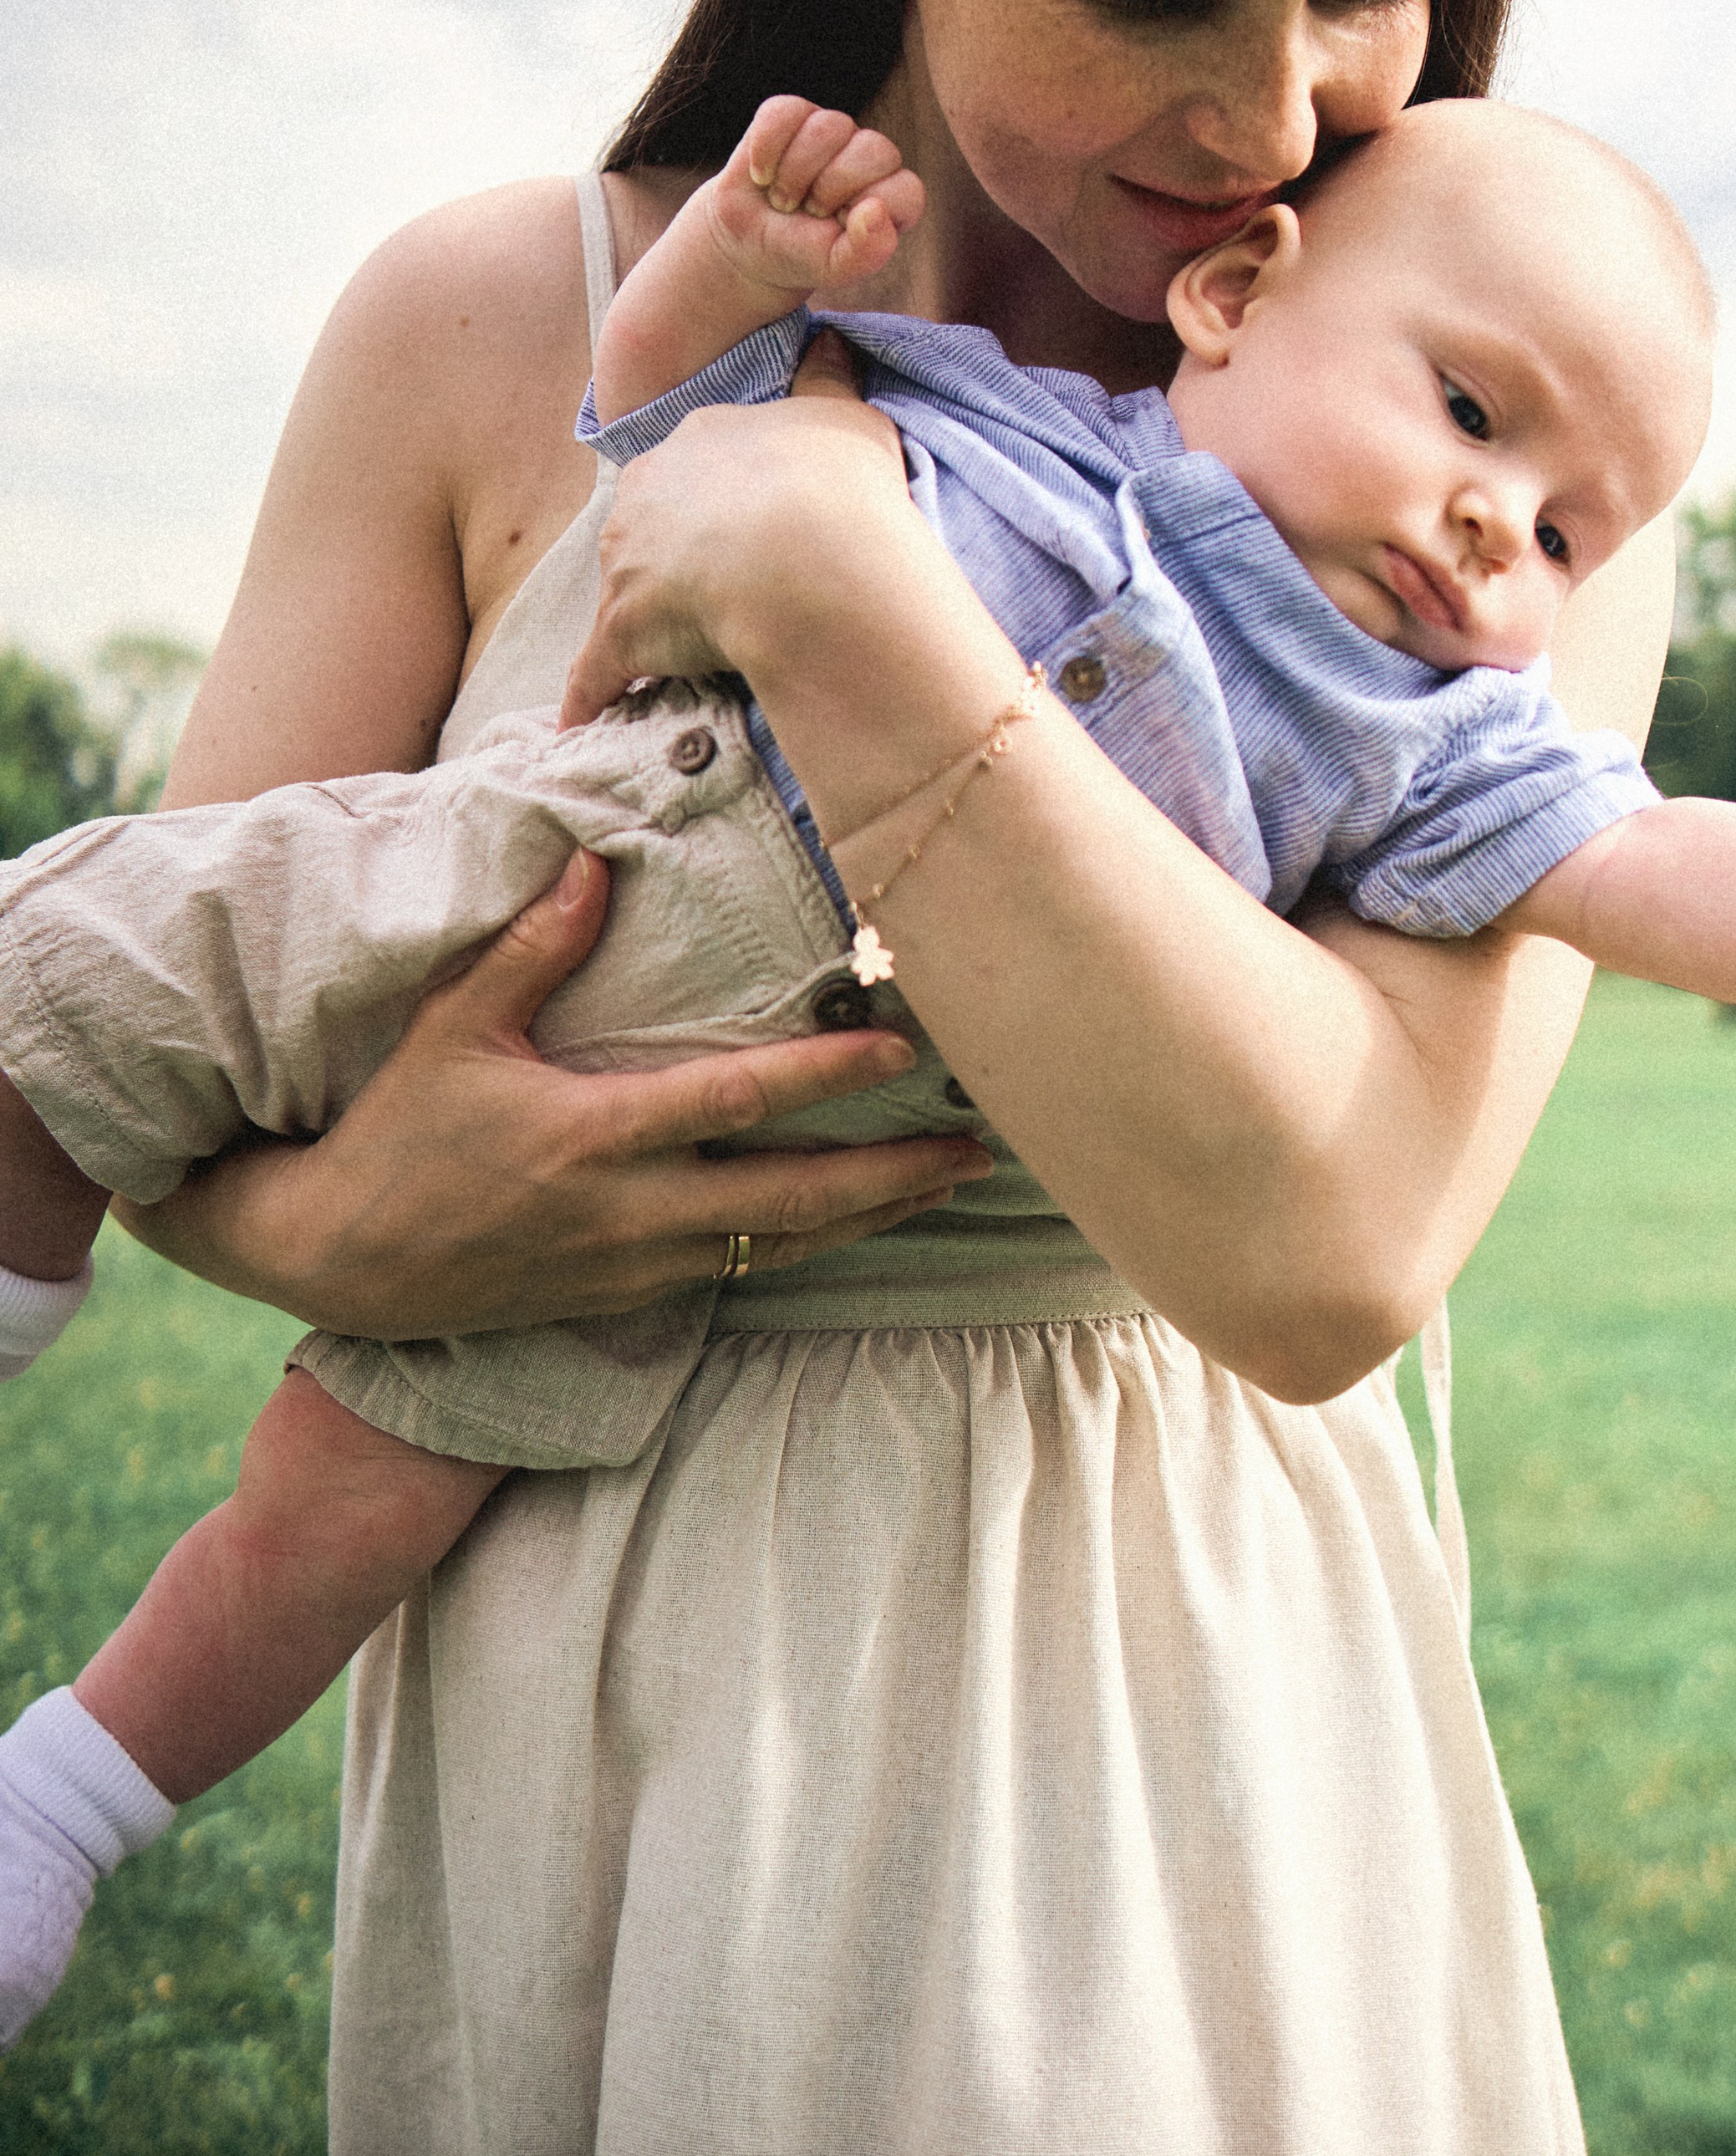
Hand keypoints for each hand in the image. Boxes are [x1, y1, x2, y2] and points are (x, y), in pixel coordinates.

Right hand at [119, 850, 991, 1335]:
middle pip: (792, 1199)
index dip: (825, 1077)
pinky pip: (742, 1269)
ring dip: (871, 1215)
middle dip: (893, 1175)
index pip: (735, 1105)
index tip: (903, 1049)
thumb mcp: (453, 1027)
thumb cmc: (396, 1130)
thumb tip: (595, 858)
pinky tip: (861, 1220)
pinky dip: (809, 1243)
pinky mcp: (627, 1297)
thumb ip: (532, 947)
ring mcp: (633, 1266)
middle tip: (980, 1146)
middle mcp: (627, 1213)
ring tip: (949, 1181)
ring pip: (782, 1246)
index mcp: (592, 1137)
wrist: (336, 1260)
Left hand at [561, 331, 911, 723]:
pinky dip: (590, 699)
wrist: (810, 558)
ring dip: (645, 621)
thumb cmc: (838, 486)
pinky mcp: (620, 634)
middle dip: (675, 556)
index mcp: (697, 438)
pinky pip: (596, 674)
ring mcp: (626, 564)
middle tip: (723, 591)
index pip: (695, 468)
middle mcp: (646, 492)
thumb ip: (829, 379)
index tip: (751, 528)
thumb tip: (828, 340)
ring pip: (623, 592)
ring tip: (675, 656)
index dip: (725, 501)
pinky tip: (580, 726)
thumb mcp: (846, 415)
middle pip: (649, 526)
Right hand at [703, 94, 924, 304]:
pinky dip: (767, 149)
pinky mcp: (793, 114)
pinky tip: (762, 175)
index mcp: (893, 196)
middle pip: (873, 150)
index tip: (835, 230)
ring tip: (782, 198)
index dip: (865, 212)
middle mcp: (871, 157)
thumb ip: (866, 251)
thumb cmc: (802, 253)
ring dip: (795, 172)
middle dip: (829, 189)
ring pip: (829, 127)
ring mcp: (834, 131)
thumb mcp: (835, 267)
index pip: (906, 190)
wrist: (750, 243)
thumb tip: (876, 209)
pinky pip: (785, 112)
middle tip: (807, 212)